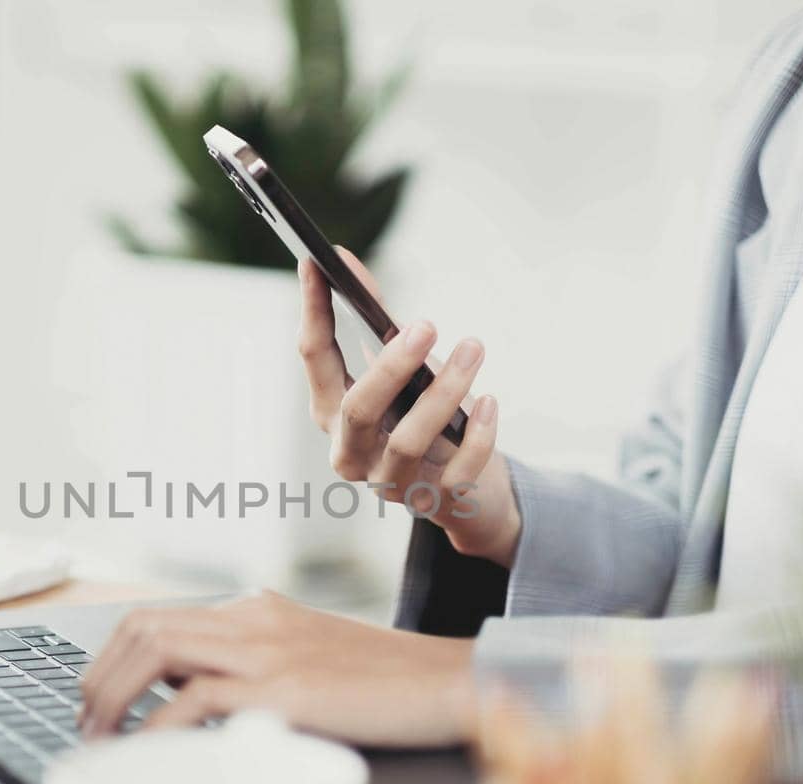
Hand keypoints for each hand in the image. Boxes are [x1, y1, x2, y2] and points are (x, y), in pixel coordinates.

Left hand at [78, 592, 475, 745]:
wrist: (451, 683)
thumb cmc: (387, 684)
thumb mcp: (312, 659)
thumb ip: (258, 664)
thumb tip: (197, 695)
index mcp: (259, 609)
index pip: (159, 616)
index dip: (112, 658)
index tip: (95, 698)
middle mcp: (255, 619)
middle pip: (143, 627)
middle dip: (98, 677)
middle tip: (85, 725)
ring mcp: (269, 650)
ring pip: (157, 651)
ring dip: (114, 698)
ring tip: (102, 742)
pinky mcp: (287, 690)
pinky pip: (198, 701)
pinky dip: (159, 728)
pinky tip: (149, 756)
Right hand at [298, 250, 519, 566]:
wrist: (467, 493)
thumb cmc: (426, 418)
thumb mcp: (401, 370)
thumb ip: (374, 319)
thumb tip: (345, 260)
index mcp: (333, 414)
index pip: (314, 358)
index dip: (313, 309)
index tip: (316, 262)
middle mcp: (352, 453)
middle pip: (358, 410)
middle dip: (392, 366)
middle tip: (426, 324)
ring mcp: (392, 483)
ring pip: (410, 440)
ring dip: (446, 391)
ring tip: (473, 347)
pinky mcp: (435, 504)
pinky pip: (458, 472)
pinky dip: (477, 436)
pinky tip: (489, 402)